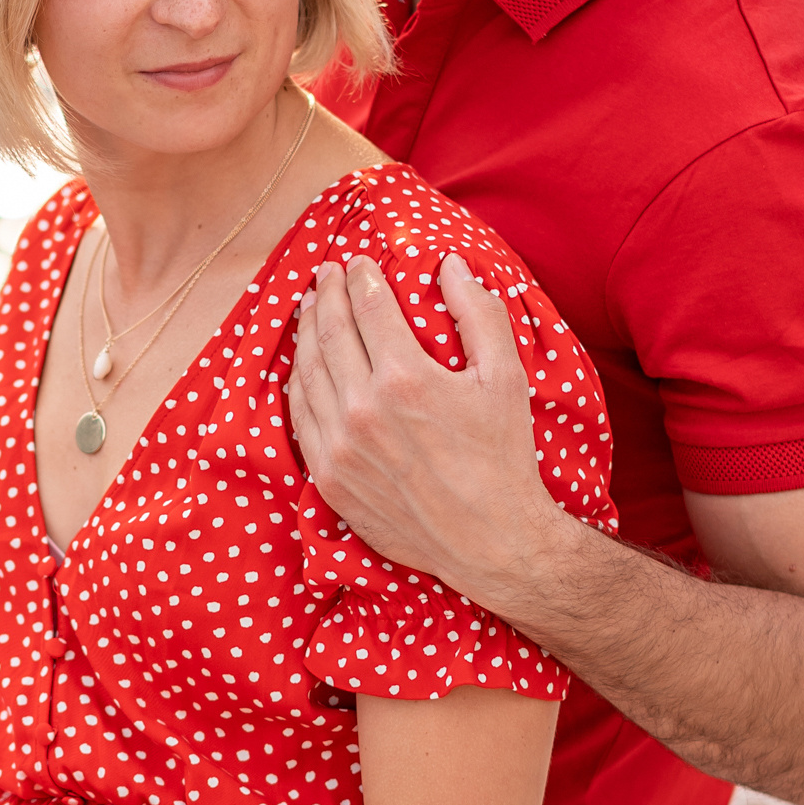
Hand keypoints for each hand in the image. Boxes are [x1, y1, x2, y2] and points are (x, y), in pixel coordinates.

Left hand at [287, 251, 568, 627]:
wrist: (490, 541)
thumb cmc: (503, 458)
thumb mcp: (505, 378)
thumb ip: (478, 314)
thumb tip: (451, 265)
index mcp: (405, 378)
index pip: (367, 307)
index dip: (360, 277)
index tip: (358, 262)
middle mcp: (362, 409)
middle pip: (330, 332)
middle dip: (326, 294)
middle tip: (326, 272)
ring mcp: (339, 446)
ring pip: (307, 371)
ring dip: (306, 331)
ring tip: (310, 307)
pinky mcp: (328, 478)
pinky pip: (300, 416)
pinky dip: (298, 382)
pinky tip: (303, 364)